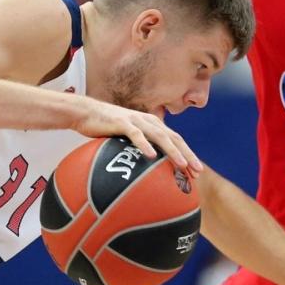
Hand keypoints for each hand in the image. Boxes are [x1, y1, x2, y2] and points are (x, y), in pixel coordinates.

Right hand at [72, 98, 202, 176]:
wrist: (86, 113)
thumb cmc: (107, 128)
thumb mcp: (128, 138)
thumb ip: (140, 147)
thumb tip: (149, 168)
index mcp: (153, 124)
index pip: (176, 140)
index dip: (188, 154)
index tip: (196, 171)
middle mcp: (149, 121)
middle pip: (174, 138)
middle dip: (187, 154)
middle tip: (198, 171)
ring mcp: (136, 120)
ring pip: (160, 136)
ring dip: (172, 151)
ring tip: (182, 165)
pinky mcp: (122, 122)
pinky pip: (136, 134)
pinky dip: (145, 145)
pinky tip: (151, 156)